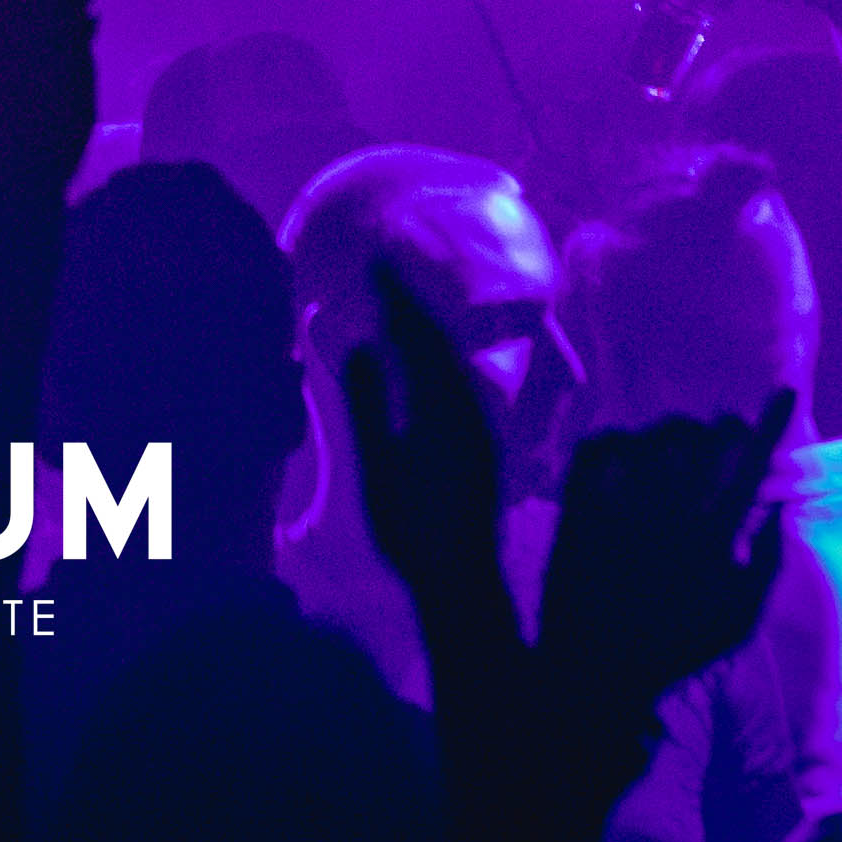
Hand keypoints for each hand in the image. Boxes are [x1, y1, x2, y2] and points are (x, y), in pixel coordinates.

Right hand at [343, 253, 512, 628]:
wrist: (462, 579)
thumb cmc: (413, 527)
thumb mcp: (379, 465)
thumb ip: (368, 403)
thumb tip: (361, 343)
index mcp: (443, 404)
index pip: (418, 333)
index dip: (397, 295)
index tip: (376, 262)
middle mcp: (469, 407)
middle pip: (440, 342)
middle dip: (412, 304)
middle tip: (384, 273)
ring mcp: (478, 427)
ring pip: (452, 362)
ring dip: (426, 331)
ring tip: (398, 309)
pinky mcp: (480, 445)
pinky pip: (458, 383)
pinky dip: (436, 360)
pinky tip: (422, 367)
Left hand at [541, 389, 793, 731]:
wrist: (593, 665)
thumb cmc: (677, 644)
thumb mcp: (741, 614)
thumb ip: (768, 557)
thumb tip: (779, 506)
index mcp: (713, 530)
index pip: (751, 458)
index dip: (771, 421)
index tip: (784, 390)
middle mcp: (668, 502)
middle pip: (706, 435)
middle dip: (725, 430)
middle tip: (725, 443)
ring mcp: (619, 496)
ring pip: (657, 433)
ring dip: (676, 437)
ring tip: (676, 459)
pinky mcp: (579, 499)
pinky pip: (603, 443)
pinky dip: (621, 443)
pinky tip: (628, 463)